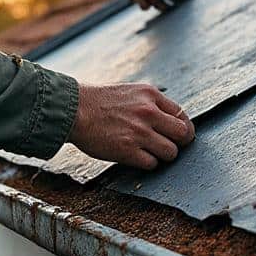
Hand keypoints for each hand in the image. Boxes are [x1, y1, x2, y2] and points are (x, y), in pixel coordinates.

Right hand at [68, 83, 195, 169]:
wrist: (72, 110)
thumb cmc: (98, 101)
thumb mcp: (130, 91)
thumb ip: (151, 103)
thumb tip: (169, 120)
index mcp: (151, 95)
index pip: (182, 116)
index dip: (182, 129)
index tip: (177, 136)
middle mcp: (149, 112)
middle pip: (183, 135)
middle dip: (178, 143)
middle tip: (167, 146)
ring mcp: (139, 132)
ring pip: (170, 152)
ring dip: (162, 155)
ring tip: (149, 152)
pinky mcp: (127, 150)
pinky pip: (151, 164)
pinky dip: (147, 163)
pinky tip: (136, 157)